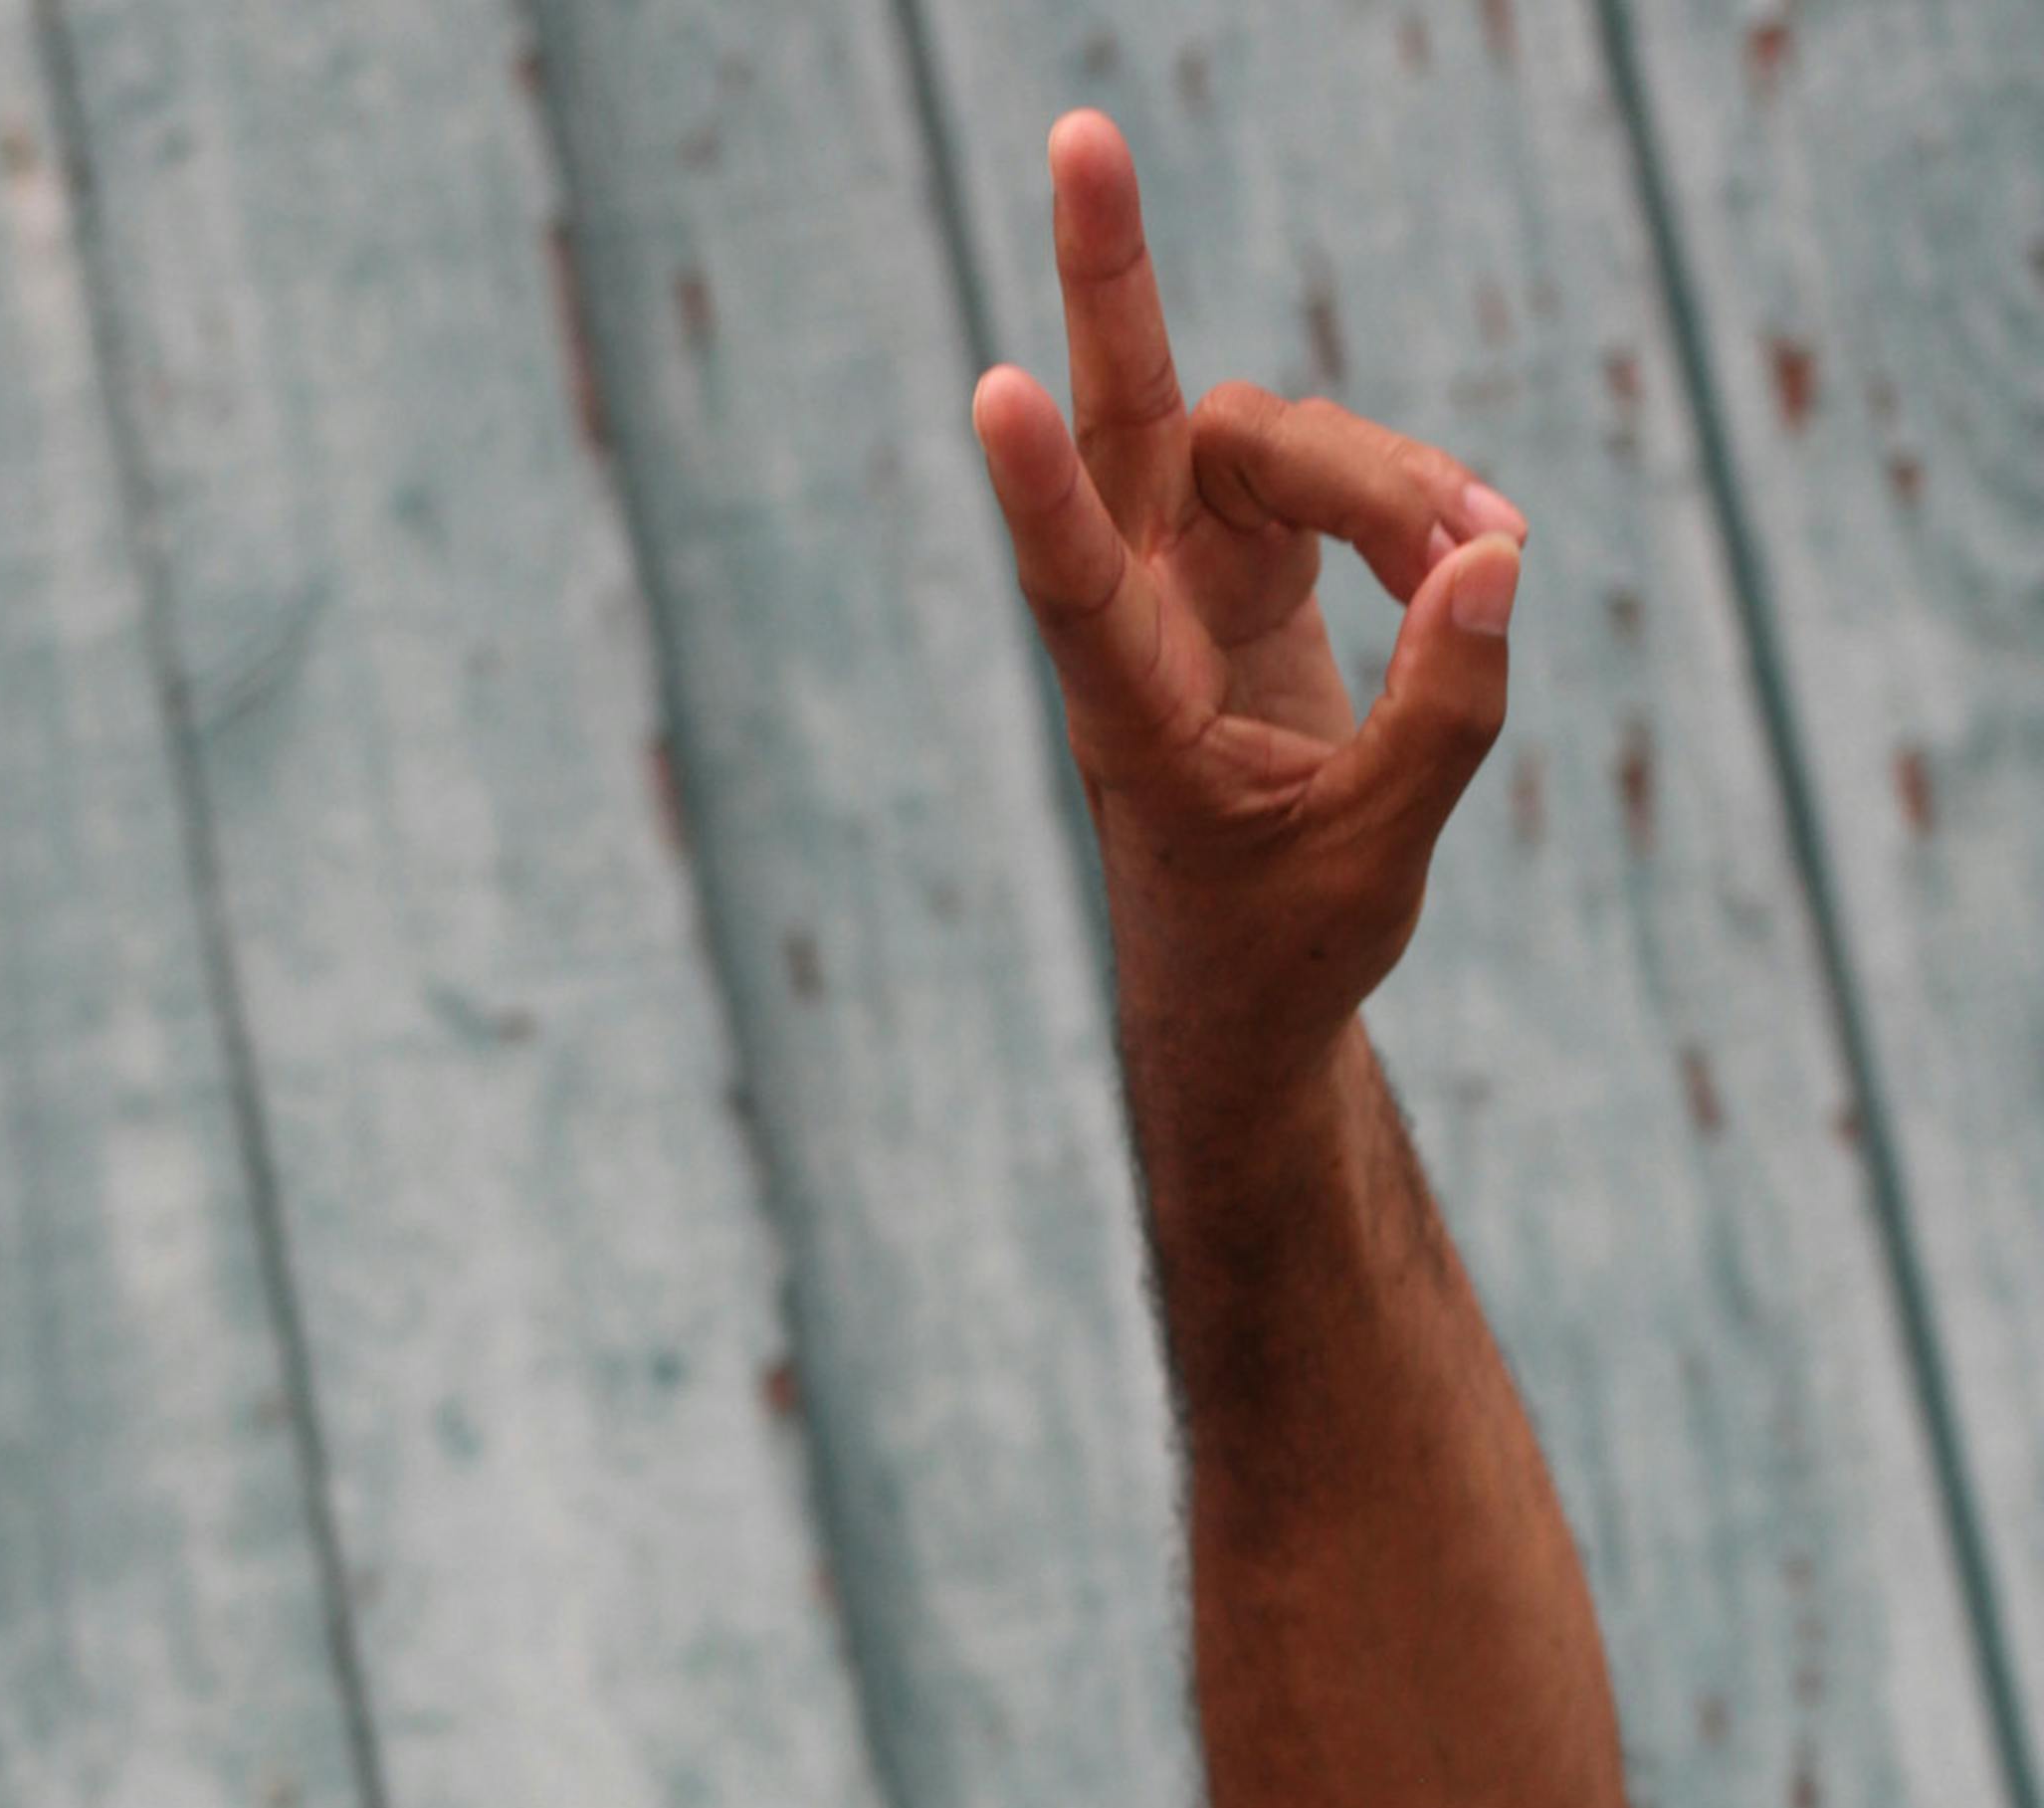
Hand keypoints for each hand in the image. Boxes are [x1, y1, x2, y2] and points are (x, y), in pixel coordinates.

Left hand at [973, 111, 1526, 1048]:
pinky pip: (1325, 484)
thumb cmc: (1282, 944)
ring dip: (1387, 477)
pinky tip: (1476, 554)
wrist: (1250, 994)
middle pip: (1126, 422)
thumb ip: (1444, 713)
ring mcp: (1194, 585)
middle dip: (1103, 279)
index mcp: (1138, 720)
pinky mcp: (1249, 577)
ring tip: (1491, 548)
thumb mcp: (1379, 857)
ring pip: (1272, 446)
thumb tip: (1492, 560)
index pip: (1079, 589)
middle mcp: (1148, 625)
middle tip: (1080, 136)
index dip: (1042, 497)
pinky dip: (1405, 504)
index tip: (991, 396)